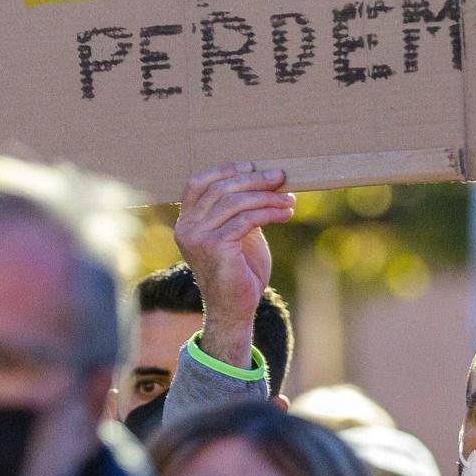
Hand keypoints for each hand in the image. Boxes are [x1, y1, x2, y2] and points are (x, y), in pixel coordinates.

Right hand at [172, 163, 292, 369]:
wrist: (235, 308)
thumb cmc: (239, 271)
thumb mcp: (236, 233)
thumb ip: (238, 210)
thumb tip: (262, 180)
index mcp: (187, 222)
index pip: (197, 183)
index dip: (224, 170)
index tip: (252, 166)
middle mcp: (187, 227)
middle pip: (220, 189)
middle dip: (254, 180)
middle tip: (281, 177)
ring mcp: (198, 237)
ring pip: (235, 202)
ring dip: (267, 197)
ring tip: (289, 199)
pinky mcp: (215, 247)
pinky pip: (246, 220)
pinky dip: (269, 213)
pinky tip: (285, 214)